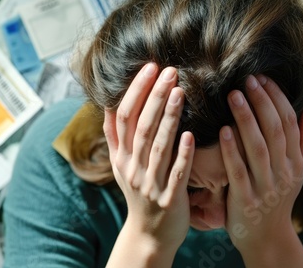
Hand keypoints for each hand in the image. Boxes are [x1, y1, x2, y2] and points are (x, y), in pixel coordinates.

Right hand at [103, 64, 194, 251]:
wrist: (149, 235)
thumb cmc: (139, 191)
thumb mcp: (120, 164)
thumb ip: (115, 135)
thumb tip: (111, 101)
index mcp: (121, 156)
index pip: (123, 117)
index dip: (136, 91)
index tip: (151, 67)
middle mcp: (131, 167)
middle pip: (141, 126)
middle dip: (155, 96)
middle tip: (170, 70)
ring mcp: (149, 184)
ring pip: (157, 146)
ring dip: (169, 118)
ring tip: (180, 91)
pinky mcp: (169, 199)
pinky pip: (176, 173)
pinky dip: (182, 154)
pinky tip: (191, 135)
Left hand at [219, 75, 302, 254]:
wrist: (267, 237)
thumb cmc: (279, 198)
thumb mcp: (297, 172)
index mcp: (295, 161)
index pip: (289, 122)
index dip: (277, 97)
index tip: (262, 78)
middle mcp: (284, 171)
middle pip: (275, 129)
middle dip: (262, 101)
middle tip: (247, 79)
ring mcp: (266, 186)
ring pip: (258, 147)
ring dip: (246, 119)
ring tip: (233, 95)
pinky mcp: (246, 199)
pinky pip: (239, 171)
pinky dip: (232, 150)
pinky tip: (222, 130)